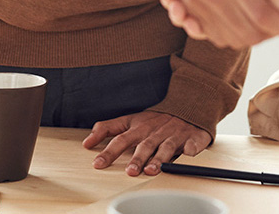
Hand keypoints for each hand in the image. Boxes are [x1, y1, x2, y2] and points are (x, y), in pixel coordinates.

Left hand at [83, 110, 210, 174]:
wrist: (187, 107)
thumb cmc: (155, 120)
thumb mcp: (130, 119)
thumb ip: (107, 128)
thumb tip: (86, 142)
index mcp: (138, 126)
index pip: (120, 136)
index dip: (109, 149)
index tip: (98, 163)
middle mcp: (154, 130)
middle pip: (144, 144)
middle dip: (137, 158)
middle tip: (130, 172)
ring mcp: (174, 134)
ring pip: (166, 147)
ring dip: (159, 159)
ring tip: (152, 170)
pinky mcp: (192, 138)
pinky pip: (192, 145)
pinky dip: (191, 149)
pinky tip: (188, 155)